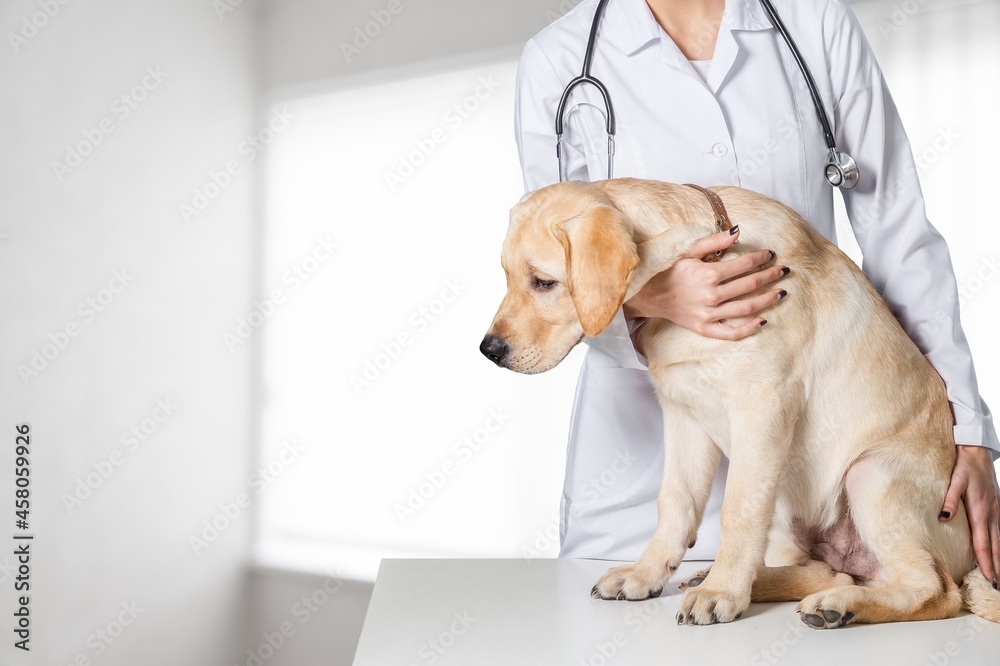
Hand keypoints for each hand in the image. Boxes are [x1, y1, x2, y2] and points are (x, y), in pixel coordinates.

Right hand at [623, 227, 788, 340]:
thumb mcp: (688, 251)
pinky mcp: (704, 328)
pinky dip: (748, 328)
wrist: (648, 295)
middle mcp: (710, 296)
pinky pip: (731, 332)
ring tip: (781, 292)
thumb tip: (738, 230)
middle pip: (749, 285)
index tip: (771, 254)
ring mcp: (708, 314)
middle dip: (770, 276)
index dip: (761, 258)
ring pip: (746, 308)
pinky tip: (763, 320)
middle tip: (784, 270)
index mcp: (707, 275)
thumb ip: (714, 241)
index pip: (744, 265)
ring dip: (767, 299)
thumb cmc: (669, 270)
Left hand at [939, 445, 999, 587]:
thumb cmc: (964, 464)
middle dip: (996, 567)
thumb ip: (949, 499)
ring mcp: (996, 510)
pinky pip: (999, 530)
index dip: (986, 563)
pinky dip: (999, 544)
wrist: (976, 449)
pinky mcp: (996, 506)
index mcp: (980, 509)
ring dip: (999, 558)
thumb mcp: (955, 479)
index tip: (990, 579)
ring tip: (998, 575)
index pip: (983, 543)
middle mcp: (992, 513)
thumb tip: (944, 517)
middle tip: (996, 586)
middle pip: (995, 546)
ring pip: (999, 539)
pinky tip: (997, 551)